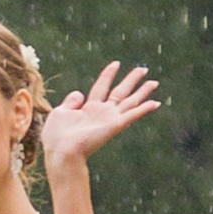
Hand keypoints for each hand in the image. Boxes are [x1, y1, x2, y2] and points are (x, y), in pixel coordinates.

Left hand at [38, 64, 160, 181]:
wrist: (61, 150)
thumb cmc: (57, 136)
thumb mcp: (60, 112)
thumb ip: (70, 102)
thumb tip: (80, 94)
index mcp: (88, 109)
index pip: (101, 87)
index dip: (108, 74)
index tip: (116, 63)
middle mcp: (101, 113)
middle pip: (120, 92)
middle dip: (132, 80)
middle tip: (143, 69)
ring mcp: (109, 119)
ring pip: (130, 102)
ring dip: (142, 92)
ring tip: (154, 82)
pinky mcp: (115, 125)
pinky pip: (132, 115)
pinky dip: (144, 109)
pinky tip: (155, 103)